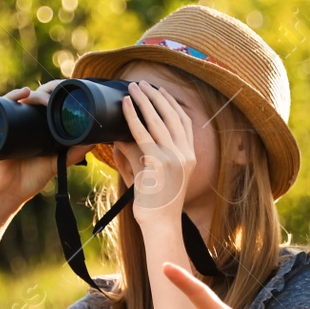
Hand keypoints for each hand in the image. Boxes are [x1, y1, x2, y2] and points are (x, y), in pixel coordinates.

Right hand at [0, 81, 91, 215]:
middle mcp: (27, 120)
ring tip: (47, 98)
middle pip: (37, 97)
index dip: (60, 94)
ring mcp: (12, 121)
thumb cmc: (31, 177)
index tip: (73, 90)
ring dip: (36, 93)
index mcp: (41, 126)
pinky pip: (3, 104)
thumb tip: (95, 141)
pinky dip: (13, 96)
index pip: (50, 103)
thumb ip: (74, 153)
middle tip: (63, 89)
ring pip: (24, 98)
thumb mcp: (57, 163)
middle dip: (50, 89)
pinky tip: (25, 93)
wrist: (8, 191)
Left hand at [118, 80, 194, 223]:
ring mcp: (174, 159)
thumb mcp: (150, 176)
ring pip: (158, 121)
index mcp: (190, 158)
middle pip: (172, 116)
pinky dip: (133, 118)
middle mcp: (185, 155)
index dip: (172, 104)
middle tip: (142, 83)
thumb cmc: (154, 204)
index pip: (184, 123)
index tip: (160, 91)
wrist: (160, 224)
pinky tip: (125, 106)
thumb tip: (119, 140)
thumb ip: (138, 157)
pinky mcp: (158, 163)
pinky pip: (143, 135)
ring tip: (133, 88)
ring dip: (144, 100)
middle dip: (156, 96)